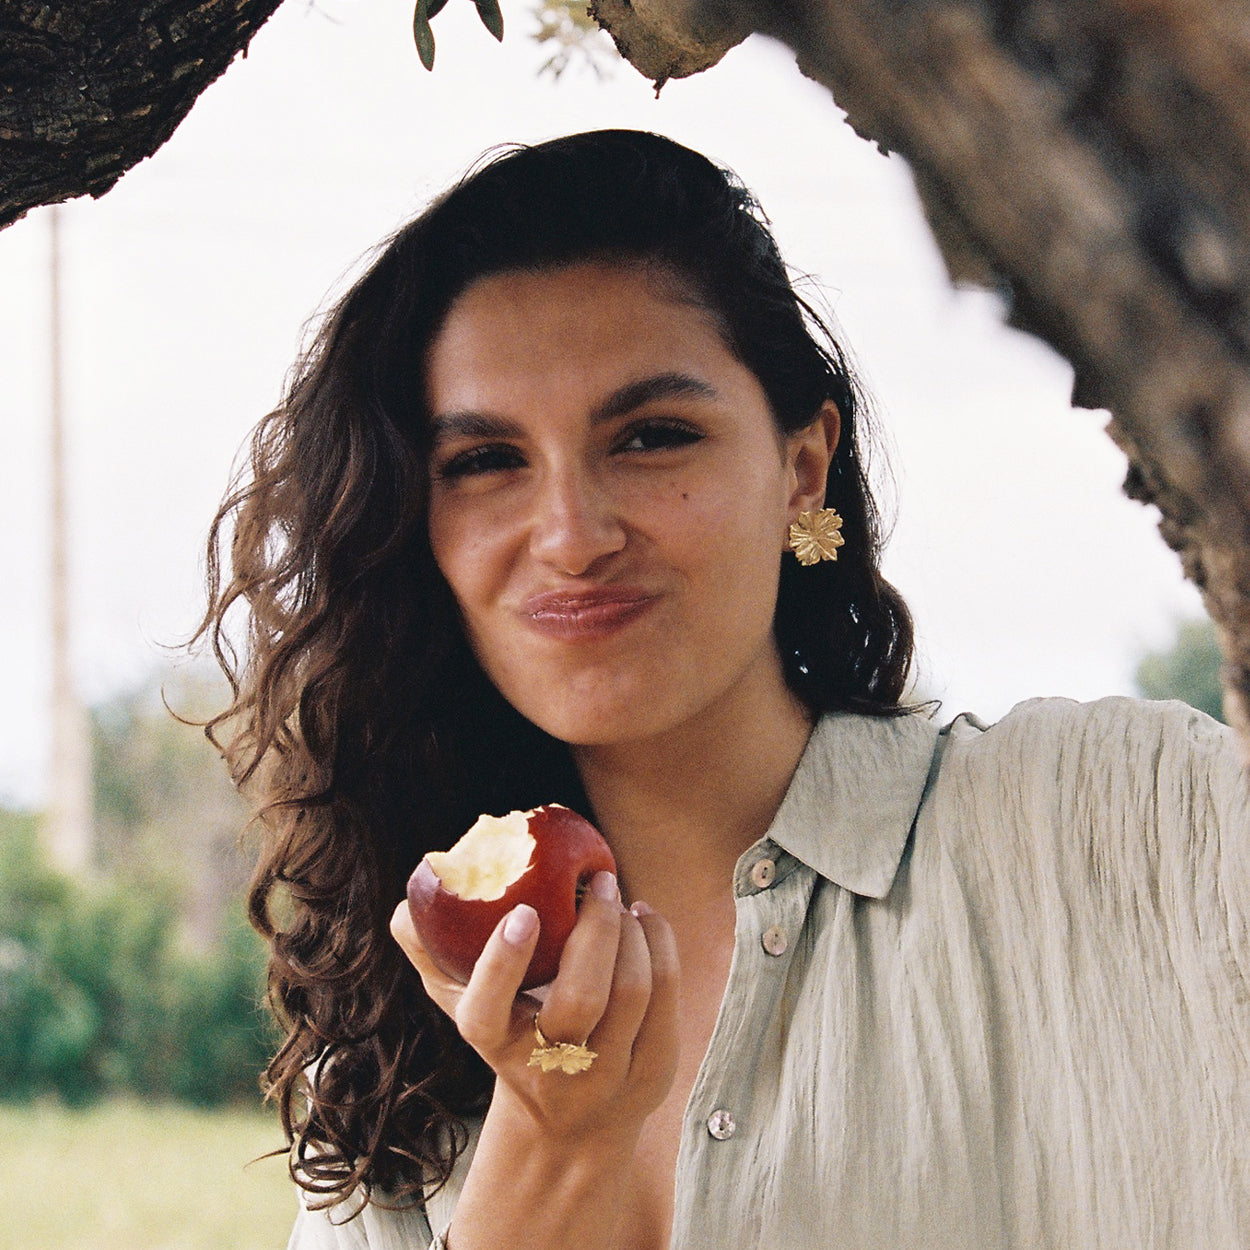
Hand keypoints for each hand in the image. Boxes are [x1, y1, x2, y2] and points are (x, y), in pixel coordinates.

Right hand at [389, 870, 678, 1143]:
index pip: (488, 1010)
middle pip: (582, 998)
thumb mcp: (464, 1004)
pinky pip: (666, 997)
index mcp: (494, 1044)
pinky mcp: (653, 1071)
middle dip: (597, 928)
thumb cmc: (511, 1037)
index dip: (504, 962)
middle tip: (598, 883)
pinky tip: (645, 920)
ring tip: (620, 900)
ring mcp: (607, 1075)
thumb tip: (405, 909)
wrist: (567, 1124)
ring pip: (632, 992)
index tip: (522, 913)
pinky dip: (660, 944)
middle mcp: (551, 1069)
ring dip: (632, 931)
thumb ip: (432, 954)